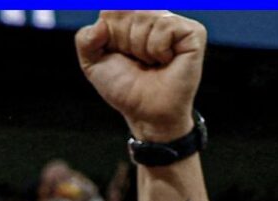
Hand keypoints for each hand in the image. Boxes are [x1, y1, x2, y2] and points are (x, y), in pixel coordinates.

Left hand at [78, 10, 205, 142]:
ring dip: (142, 48)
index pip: (111, 10)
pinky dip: (158, 48)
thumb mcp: (93, 64)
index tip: (119, 55)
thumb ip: (85, 39)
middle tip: (137, 61)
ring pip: (146, 17)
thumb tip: (101, 22)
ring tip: (151, 62)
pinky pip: (165, 26)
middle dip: (125, 42)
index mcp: (131, 18)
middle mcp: (154, 16)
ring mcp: (174, 22)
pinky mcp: (193, 31)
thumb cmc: (124, 87)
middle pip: (128, 12)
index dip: (110, 37)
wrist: (145, 112)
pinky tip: (165, 60)